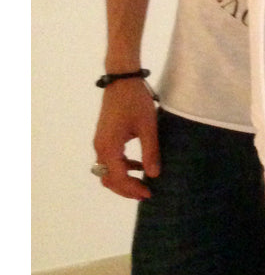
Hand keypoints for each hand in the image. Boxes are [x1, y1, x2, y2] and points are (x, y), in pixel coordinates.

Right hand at [92, 79, 159, 200]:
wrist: (122, 80)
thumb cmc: (136, 101)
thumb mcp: (148, 127)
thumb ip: (150, 152)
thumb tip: (154, 174)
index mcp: (109, 147)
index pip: (118, 178)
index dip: (132, 189)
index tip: (149, 193)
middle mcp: (100, 147)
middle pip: (109, 178)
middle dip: (126, 189)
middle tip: (145, 193)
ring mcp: (100, 142)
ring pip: (108, 170)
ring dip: (124, 179)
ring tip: (143, 182)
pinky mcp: (104, 137)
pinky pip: (110, 159)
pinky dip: (122, 167)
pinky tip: (139, 165)